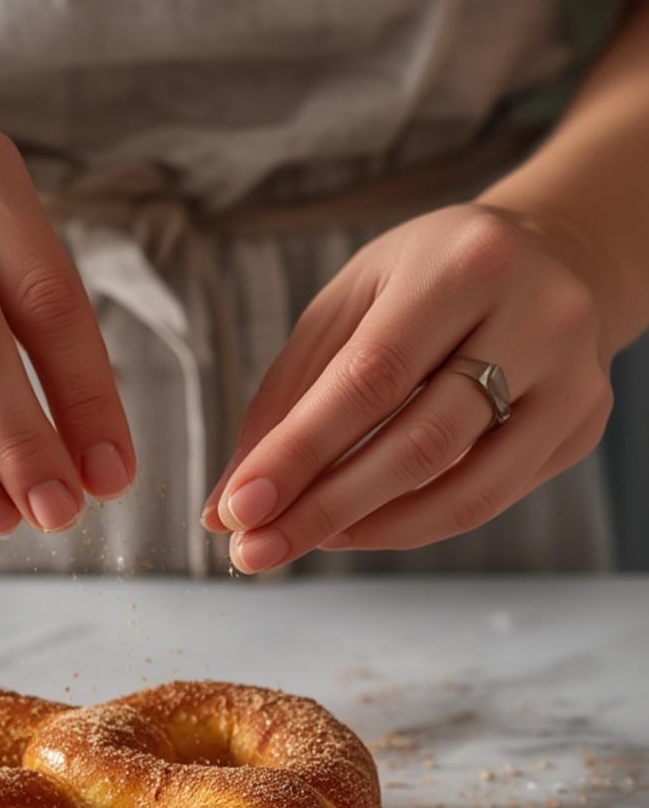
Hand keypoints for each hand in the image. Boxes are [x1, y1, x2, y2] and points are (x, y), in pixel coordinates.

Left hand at [202, 204, 614, 570]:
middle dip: (324, 509)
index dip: (299, 454)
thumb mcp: (348, 305)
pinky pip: (488, 499)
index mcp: (465, 265)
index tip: (237, 510)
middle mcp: (537, 317)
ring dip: (367, 531)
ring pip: (463, 490)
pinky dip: (412, 524)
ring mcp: (572, 379)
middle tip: (255, 551)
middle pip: (419, 445)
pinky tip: (358, 527)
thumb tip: (225, 506)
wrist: (555, 256)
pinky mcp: (583, 426)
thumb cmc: (428, 281)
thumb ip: (285, 399)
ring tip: (301, 541)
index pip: (370, 380)